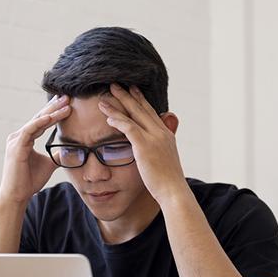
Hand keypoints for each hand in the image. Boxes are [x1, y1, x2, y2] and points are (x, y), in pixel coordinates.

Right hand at [0, 95, 71, 204]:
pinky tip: (51, 117)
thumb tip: (70, 151)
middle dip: (54, 107)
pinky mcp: (16, 147)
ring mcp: (16, 140)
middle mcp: (19, 137)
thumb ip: (57, 156)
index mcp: (25, 139)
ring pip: (36, 122)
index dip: (53, 111)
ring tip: (65, 105)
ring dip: (51, 112)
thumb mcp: (48, 165)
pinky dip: (40, 123)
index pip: (41, 121)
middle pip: (39, 117)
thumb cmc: (29, 181)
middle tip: (67, 97)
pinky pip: (29, 130)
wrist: (17, 195)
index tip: (66, 103)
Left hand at [97, 84, 186, 204]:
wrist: (173, 191)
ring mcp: (154, 138)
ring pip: (133, 115)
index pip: (151, 112)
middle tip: (116, 85)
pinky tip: (107, 117)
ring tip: (104, 97)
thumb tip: (154, 149)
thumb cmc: (167, 181)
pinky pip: (128, 128)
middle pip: (141, 109)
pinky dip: (117, 120)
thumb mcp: (165, 161)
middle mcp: (161, 132)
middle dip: (127, 96)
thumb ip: (158, 149)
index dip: (140, 100)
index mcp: (166, 135)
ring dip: (117, 105)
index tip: (132, 90)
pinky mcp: (145, 146)